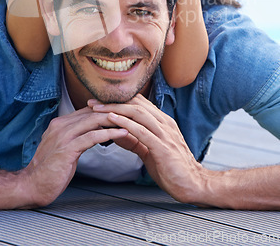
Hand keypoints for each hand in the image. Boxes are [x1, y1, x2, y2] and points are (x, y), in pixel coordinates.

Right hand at [21, 107, 127, 206]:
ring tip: (132, 120)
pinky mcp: (67, 149)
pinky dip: (109, 133)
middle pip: (93, 111)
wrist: (31, 186)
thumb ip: (77, 135)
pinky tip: (122, 134)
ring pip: (93, 121)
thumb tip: (95, 130)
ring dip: (115, 120)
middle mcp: (61, 125)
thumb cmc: (51, 169)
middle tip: (133, 112)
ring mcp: (63, 136)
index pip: (88, 109)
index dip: (108, 109)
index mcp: (60, 123)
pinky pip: (92, 137)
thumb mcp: (64, 147)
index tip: (125, 110)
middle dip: (114, 111)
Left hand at [89, 95, 205, 204]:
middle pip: (135, 104)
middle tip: (92, 102)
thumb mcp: (149, 150)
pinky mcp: (163, 148)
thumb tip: (115, 132)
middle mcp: (164, 123)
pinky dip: (125, 123)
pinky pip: (142, 131)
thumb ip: (135, 139)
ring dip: (115, 109)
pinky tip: (112, 120)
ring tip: (97, 109)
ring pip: (138, 113)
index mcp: (162, 122)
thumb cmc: (172, 168)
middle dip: (112, 101)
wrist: (194, 185)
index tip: (98, 101)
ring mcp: (164, 134)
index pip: (137, 103)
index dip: (117, 100)